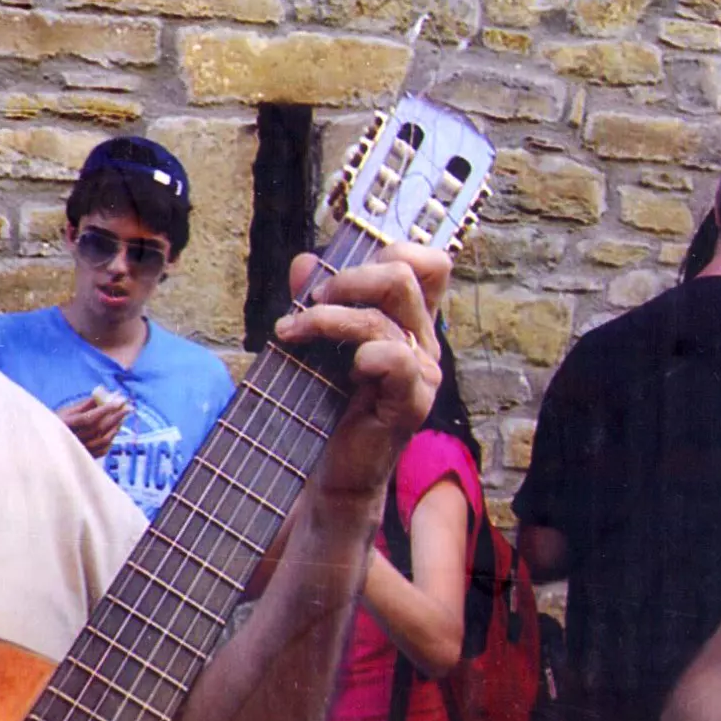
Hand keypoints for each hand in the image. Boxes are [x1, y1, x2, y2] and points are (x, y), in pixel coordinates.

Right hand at [57, 389, 127, 456]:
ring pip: (103, 440)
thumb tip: (101, 394)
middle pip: (99, 429)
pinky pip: (102, 450)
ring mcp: (80, 450)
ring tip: (122, 418)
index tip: (119, 401)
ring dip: (115, 428)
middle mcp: (73, 440)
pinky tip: (114, 431)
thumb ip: (84, 405)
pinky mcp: (85, 458)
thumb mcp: (65, 412)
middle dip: (115, 417)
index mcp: (66, 425)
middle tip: (127, 408)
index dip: (105, 410)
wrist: (46, 446)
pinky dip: (110, 440)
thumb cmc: (55, 424)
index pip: (89, 418)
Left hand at [277, 239, 449, 500]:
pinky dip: (368, 354)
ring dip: (327, 318)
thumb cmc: (326, 405)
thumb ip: (315, 298)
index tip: (340, 271)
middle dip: (347, 278)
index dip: (391, 249)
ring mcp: (422, 373)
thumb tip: (306, 262)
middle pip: (403, 273)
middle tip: (309, 303)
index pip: (427, 263)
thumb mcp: (316, 340)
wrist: (330, 471)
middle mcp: (423, 341)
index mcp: (410, 321)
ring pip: (383, 316)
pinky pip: (398, 360)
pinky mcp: (411, 403)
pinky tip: (348, 367)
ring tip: (292, 333)